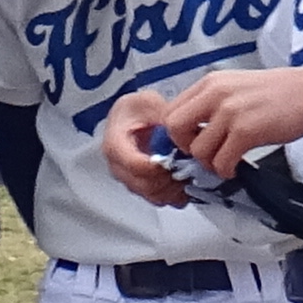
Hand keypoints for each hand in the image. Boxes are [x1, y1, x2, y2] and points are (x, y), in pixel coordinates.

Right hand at [101, 90, 197, 209]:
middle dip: (169, 178)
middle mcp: (118, 167)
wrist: (131, 118)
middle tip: (187, 165)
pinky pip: (159, 199)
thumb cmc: (137, 110)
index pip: (134, 165)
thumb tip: (178, 130)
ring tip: (188, 171)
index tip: (175, 158)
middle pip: (144, 185)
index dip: (158, 167)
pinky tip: (184, 179)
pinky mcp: (140, 188)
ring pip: (153, 196)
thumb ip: (162, 115)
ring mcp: (129, 180)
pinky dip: (175, 194)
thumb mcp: (148, 102)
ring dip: (174, 188)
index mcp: (115, 144)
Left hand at [151, 62, 302, 176]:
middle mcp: (215, 94)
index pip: (172, 110)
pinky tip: (236, 167)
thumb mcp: (236, 86)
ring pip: (198, 150)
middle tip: (203, 153)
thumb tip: (193, 127)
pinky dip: (225, 171)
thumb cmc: (279, 92)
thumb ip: (212, 101)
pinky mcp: (246, 132)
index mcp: (210, 83)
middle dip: (184, 147)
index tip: (190, 141)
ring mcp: (230, 113)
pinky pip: (221, 161)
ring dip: (209, 163)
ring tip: (224, 162)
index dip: (176, 132)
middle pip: (175, 128)